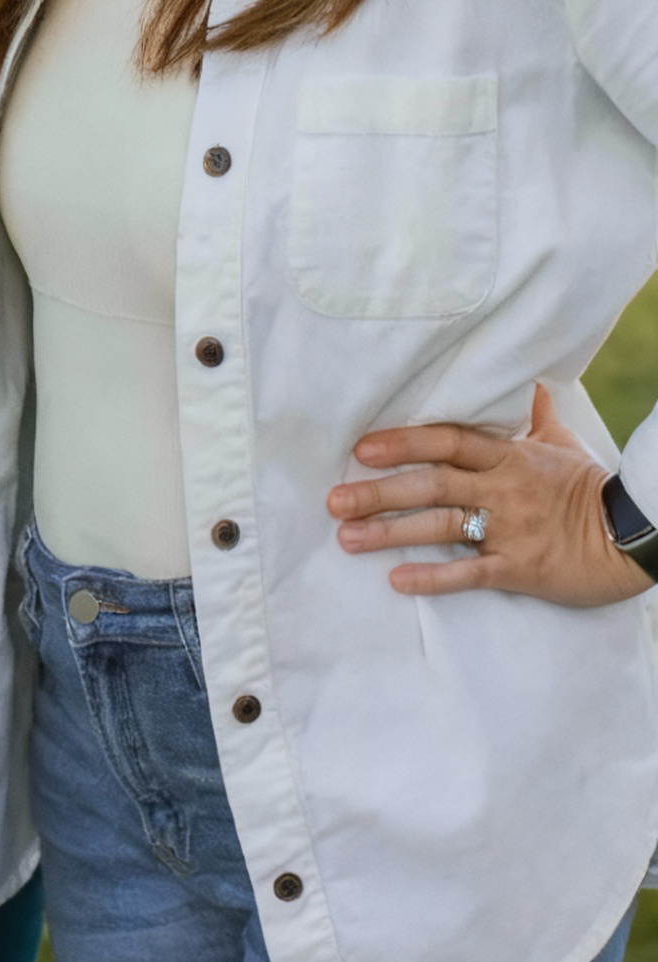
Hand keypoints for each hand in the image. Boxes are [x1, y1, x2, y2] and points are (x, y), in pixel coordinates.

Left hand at [328, 385, 651, 606]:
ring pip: (442, 528)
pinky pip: (471, 573)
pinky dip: (434, 578)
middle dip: (379, 492)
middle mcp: (504, 489)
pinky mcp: (521, 568)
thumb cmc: (592, 487)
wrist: (637, 535)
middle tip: (334, 499)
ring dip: (391, 534)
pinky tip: (397, 581)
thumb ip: (533, 415)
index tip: (361, 448)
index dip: (403, 443)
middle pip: (432, 486)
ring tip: (347, 538)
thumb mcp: (562, 444)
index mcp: (510, 456)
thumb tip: (526, 380)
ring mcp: (511, 530)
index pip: (448, 442)